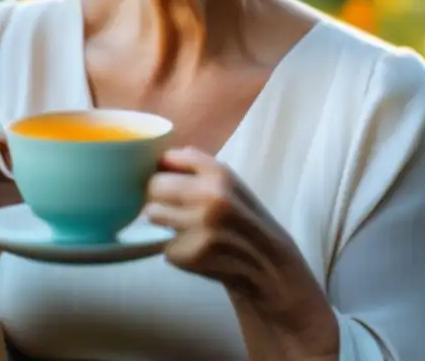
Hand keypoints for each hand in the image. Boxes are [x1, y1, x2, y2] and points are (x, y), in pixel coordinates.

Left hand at [144, 147, 316, 322]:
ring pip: (153, 214)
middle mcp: (210, 195)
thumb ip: (199, 168)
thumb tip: (161, 158)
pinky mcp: (192, 254)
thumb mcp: (231, 185)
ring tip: (186, 230)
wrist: (271, 266)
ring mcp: (201, 226)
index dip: (164, 171)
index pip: (168, 158)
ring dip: (163, 224)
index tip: (168, 179)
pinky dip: (176, 251)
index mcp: (220, 173)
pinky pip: (165, 246)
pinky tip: (197, 252)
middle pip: (154, 186)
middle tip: (172, 209)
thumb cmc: (247, 221)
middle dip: (158, 198)